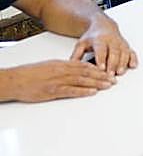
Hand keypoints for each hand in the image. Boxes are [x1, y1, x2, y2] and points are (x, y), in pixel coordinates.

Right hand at [0, 59, 114, 102]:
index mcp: (62, 64)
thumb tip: (76, 69)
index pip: (84, 65)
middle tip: (114, 79)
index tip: (108, 71)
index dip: (98, 68)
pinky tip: (93, 92)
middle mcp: (62, 70)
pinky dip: (83, 91)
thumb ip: (63, 68)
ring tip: (109, 85)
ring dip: (97, 83)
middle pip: (86, 72)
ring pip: (82, 80)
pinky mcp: (52, 91)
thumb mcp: (49, 66)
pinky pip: (71, 91)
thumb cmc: (30, 74)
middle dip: (102, 76)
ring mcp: (58, 81)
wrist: (15, 80)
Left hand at [71, 17, 136, 75]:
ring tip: (120, 73)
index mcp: (99, 39)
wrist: (103, 26)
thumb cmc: (91, 37)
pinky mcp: (126, 46)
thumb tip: (70, 68)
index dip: (101, 59)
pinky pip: (132, 52)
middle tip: (110, 75)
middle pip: (114, 52)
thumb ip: (76, 56)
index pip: (101, 50)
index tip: (101, 68)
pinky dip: (133, 59)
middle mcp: (112, 40)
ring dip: (123, 63)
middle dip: (113, 64)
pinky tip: (132, 65)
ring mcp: (121, 43)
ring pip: (124, 53)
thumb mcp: (81, 44)